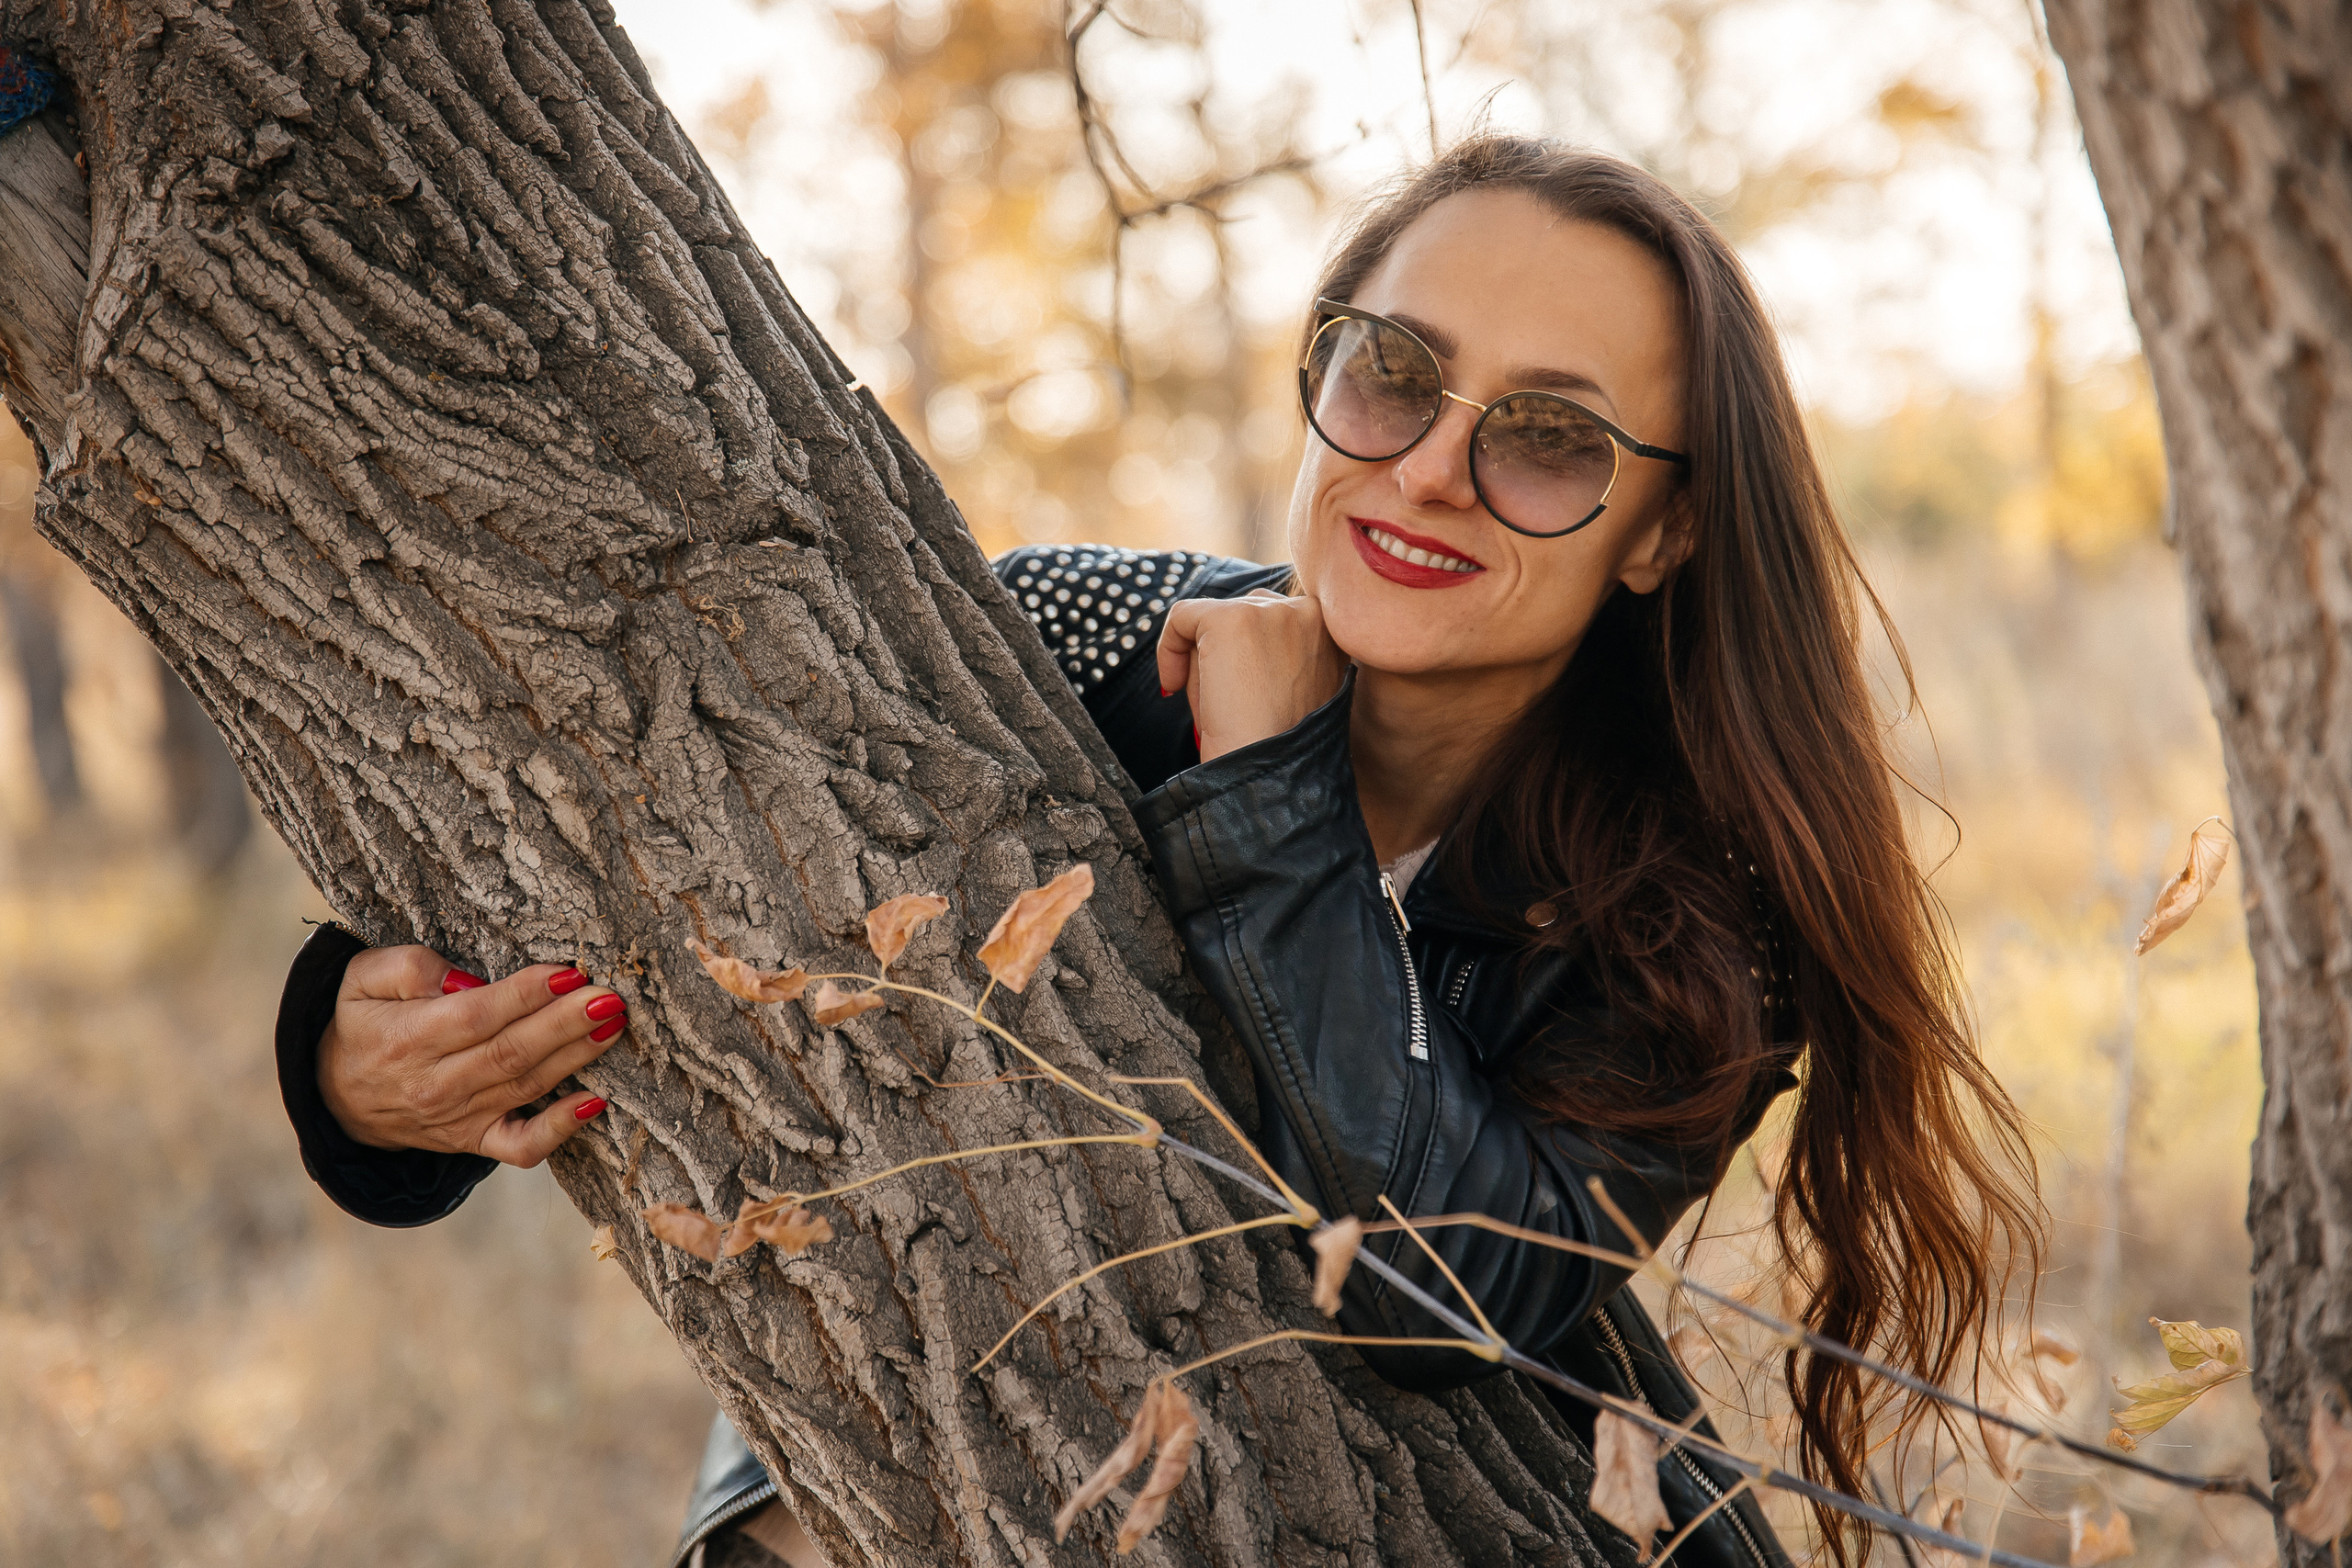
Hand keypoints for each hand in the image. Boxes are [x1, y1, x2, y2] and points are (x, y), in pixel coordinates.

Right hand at [318, 945, 626, 1166]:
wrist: (339, 1098)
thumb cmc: (363, 1024)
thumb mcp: (361, 980)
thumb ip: (408, 967)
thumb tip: (465, 979)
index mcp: (408, 1038)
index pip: (475, 1016)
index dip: (524, 995)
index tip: (567, 973)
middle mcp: (436, 1083)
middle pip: (510, 1052)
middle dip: (565, 1023)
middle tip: (608, 998)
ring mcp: (460, 1117)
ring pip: (527, 1086)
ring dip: (576, 1057)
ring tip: (613, 1025)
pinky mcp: (476, 1139)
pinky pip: (522, 1145)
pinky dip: (560, 1129)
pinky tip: (595, 1102)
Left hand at [1158, 587, 1347, 762]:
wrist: (1267, 771)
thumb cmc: (1277, 747)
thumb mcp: (1294, 691)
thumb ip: (1278, 657)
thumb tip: (1232, 643)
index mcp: (1331, 631)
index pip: (1275, 623)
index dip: (1247, 657)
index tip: (1238, 694)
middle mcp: (1308, 611)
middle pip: (1243, 615)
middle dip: (1224, 656)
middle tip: (1222, 705)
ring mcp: (1270, 610)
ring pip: (1213, 621)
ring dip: (1202, 661)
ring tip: (1212, 705)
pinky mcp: (1231, 618)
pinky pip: (1182, 617)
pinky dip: (1168, 649)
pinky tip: (1173, 686)